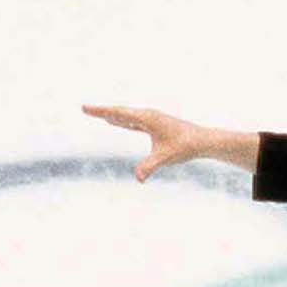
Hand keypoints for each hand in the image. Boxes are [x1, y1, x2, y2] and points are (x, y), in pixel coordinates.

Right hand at [82, 103, 205, 180]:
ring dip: (110, 114)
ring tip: (96, 113)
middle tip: (84, 108)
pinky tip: (115, 122)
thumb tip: (138, 178)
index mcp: (147, 118)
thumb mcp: (165, 157)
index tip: (86, 108)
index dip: (101, 111)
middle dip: (102, 111)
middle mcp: (147, 115)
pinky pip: (132, 122)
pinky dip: (121, 120)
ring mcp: (151, 120)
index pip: (119, 114)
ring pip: (126, 116)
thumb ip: (150, 166)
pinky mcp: (154, 125)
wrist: (202, 140)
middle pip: (119, 112)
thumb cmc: (185, 147)